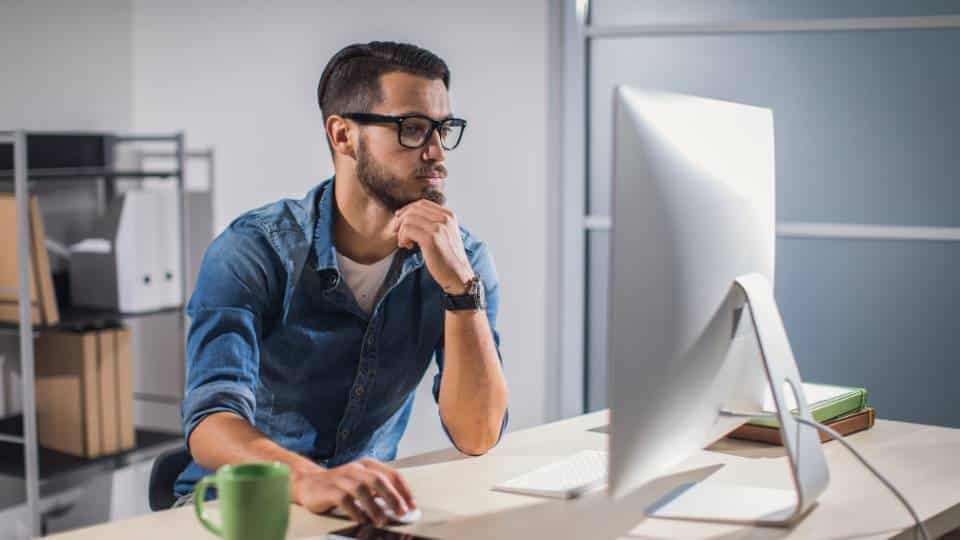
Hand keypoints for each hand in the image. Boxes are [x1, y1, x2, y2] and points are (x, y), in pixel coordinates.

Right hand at [292, 458, 415, 526]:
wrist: (308, 484)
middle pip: (378, 480)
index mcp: (367, 465)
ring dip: (374, 507)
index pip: (391, 474)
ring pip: (362, 490)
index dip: (404, 490)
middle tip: (401, 512)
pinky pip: (345, 500)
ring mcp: (341, 478)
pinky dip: (356, 511)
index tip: (412, 505)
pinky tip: (362, 520)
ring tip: (382, 520)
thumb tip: (401, 506)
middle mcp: (355, 469)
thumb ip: (379, 491)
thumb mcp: (362, 483)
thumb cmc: (340, 485)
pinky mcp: (329, 490)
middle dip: (392, 497)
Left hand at [394, 199, 473, 292]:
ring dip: (401, 231)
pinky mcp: (431, 238)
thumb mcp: (445, 234)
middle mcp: (445, 218)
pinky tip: (407, 246)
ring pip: (408, 219)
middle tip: (398, 233)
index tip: (400, 220)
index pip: (422, 203)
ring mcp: (439, 227)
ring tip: (405, 243)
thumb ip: (433, 223)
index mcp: (449, 215)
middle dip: (401, 220)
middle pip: (414, 209)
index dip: (407, 209)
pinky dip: (402, 237)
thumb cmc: (448, 258)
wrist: (458, 275)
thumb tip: (408, 216)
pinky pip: (407, 230)